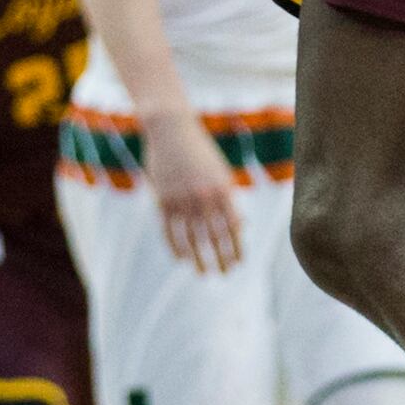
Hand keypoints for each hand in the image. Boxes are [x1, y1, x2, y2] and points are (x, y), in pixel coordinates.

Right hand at [142, 111, 245, 273]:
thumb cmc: (201, 152)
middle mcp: (203, 197)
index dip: (236, 247)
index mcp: (222, 189)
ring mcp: (182, 200)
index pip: (232, 227)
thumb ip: (229, 199)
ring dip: (198, 259)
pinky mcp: (163, 200)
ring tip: (203, 272)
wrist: (172, 130)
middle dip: (220, 258)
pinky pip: (170, 231)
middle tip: (223, 274)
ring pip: (191, 238)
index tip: (238, 263)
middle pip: (214, 237)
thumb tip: (241, 226)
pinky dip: (176, 247)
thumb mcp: (220, 172)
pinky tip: (182, 258)